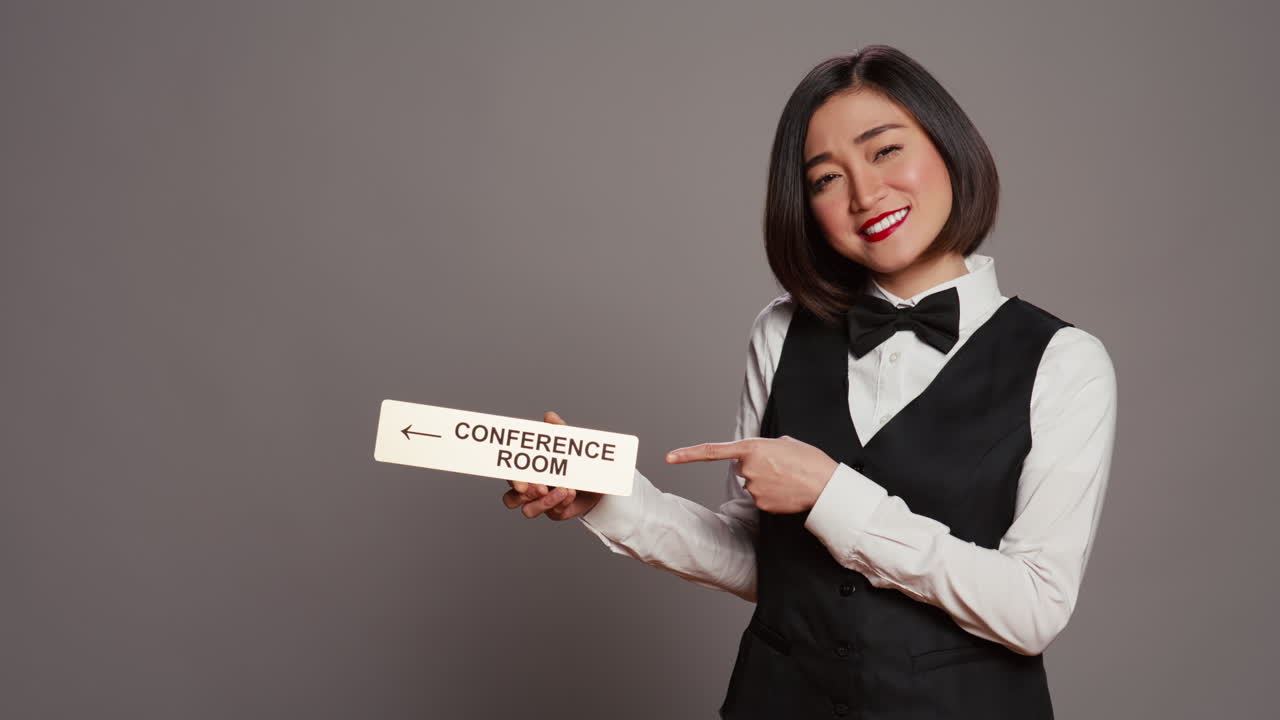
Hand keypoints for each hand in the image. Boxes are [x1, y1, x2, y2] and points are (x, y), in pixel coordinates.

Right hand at [501, 411, 603, 520]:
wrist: (597, 478)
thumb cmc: (576, 459)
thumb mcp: (569, 443)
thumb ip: (559, 431)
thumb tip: (549, 417)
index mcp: (528, 470)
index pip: (511, 476)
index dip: (513, 481)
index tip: (522, 484)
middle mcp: (530, 489)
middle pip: (511, 499)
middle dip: (525, 495)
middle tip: (542, 488)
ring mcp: (542, 502)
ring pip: (528, 511)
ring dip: (545, 502)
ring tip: (564, 489)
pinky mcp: (556, 512)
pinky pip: (553, 513)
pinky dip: (562, 502)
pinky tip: (571, 492)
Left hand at [665, 435, 837, 513]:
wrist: (825, 484)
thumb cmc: (809, 460)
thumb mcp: (785, 442)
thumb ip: (764, 447)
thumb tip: (759, 457)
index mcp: (752, 447)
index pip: (712, 451)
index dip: (688, 454)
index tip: (669, 457)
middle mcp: (747, 469)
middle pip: (742, 469)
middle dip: (757, 467)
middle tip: (781, 466)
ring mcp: (753, 488)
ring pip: (752, 484)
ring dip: (766, 481)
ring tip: (787, 478)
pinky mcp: (761, 504)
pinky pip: (760, 498)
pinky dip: (771, 495)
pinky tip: (786, 491)